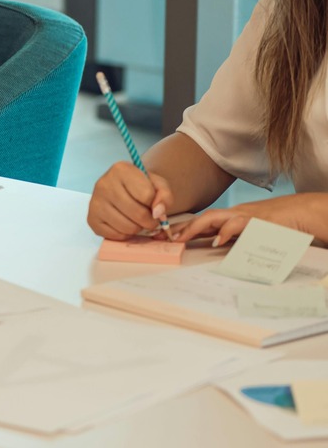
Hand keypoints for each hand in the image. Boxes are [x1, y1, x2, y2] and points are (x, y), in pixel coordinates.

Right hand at [87, 162, 173, 239]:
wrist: (121, 189)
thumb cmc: (140, 186)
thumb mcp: (158, 184)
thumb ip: (165, 196)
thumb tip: (158, 213)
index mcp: (120, 170)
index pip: (147, 195)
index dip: (155, 204)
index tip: (153, 203)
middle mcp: (103, 184)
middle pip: (137, 213)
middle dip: (150, 221)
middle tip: (150, 218)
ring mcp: (95, 202)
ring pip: (127, 227)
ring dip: (137, 228)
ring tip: (136, 220)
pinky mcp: (91, 219)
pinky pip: (115, 235)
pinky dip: (124, 234)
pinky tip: (124, 224)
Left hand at [171, 193, 327, 246]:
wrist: (299, 213)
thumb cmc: (274, 225)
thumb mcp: (247, 233)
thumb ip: (230, 239)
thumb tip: (213, 248)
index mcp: (229, 219)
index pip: (201, 223)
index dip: (182, 229)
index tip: (162, 237)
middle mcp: (232, 215)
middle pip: (202, 218)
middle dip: (182, 228)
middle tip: (164, 238)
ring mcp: (243, 216)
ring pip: (214, 218)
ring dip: (196, 227)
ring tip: (181, 238)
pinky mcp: (256, 221)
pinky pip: (239, 225)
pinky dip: (226, 232)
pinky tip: (217, 241)